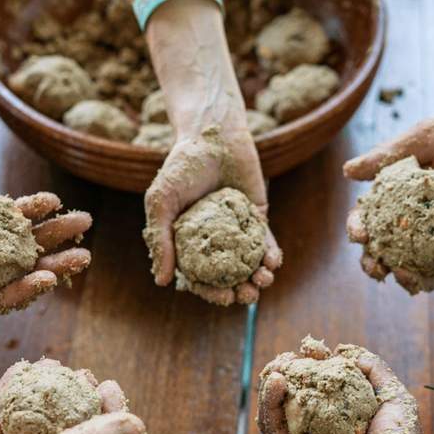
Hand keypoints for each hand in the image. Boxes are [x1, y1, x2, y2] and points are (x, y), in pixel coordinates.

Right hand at [0, 168, 92, 312]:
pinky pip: (20, 214)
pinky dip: (37, 207)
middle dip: (56, 264)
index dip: (25, 289)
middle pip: (27, 270)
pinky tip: (53, 199)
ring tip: (83, 220)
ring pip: (31, 240)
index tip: (48, 277)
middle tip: (83, 257)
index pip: (1, 295)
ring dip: (57, 232)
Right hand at [0, 359, 144, 433]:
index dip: (113, 416)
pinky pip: (5, 420)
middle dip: (80, 400)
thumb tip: (136, 423)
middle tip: (80, 374)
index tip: (107, 385)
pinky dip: (13, 396)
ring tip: (50, 366)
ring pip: (38, 424)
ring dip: (45, 392)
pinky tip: (19, 372)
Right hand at [142, 125, 282, 304]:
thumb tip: (162, 282)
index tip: (223, 298)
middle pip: (227, 276)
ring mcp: (235, 231)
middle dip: (238, 291)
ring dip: (258, 278)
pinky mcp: (256, 218)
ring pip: (248, 265)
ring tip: (263, 282)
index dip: (211, 292)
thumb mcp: (161, 201)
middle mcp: (212, 241)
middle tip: (246, 296)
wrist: (213, 135)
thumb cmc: (182, 166)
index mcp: (186, 242)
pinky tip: (272, 262)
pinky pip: (264, 242)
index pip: (199, 277)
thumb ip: (160, 240)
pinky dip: (270, 255)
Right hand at [257, 345, 428, 433]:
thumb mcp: (395, 398)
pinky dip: (270, 405)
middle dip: (287, 372)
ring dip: (272, 386)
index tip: (312, 348)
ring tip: (277, 366)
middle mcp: (321, 433)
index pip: (319, 387)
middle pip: (293, 398)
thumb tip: (345, 351)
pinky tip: (276, 383)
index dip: (312, 365)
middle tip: (288, 356)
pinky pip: (275, 431)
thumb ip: (374, 370)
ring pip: (277, 413)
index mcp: (342, 419)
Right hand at [344, 114, 433, 292]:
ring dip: (411, 273)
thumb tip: (348, 172)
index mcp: (410, 198)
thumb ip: (389, 155)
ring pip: (428, 264)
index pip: (378, 219)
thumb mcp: (426, 138)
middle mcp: (430, 222)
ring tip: (402, 273)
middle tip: (373, 267)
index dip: (362, 228)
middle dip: (379, 262)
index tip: (358, 232)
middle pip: (396, 249)